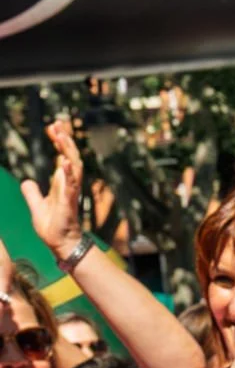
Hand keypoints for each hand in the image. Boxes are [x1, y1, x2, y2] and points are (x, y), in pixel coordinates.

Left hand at [19, 118, 84, 257]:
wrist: (60, 244)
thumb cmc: (52, 227)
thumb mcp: (37, 205)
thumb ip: (32, 192)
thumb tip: (26, 181)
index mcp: (61, 184)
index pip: (62, 157)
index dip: (59, 142)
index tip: (53, 127)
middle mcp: (68, 185)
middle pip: (70, 157)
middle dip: (65, 140)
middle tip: (58, 123)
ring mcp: (70, 193)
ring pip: (74, 167)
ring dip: (68, 150)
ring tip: (61, 135)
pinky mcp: (68, 203)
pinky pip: (71, 185)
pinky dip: (69, 173)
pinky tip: (65, 160)